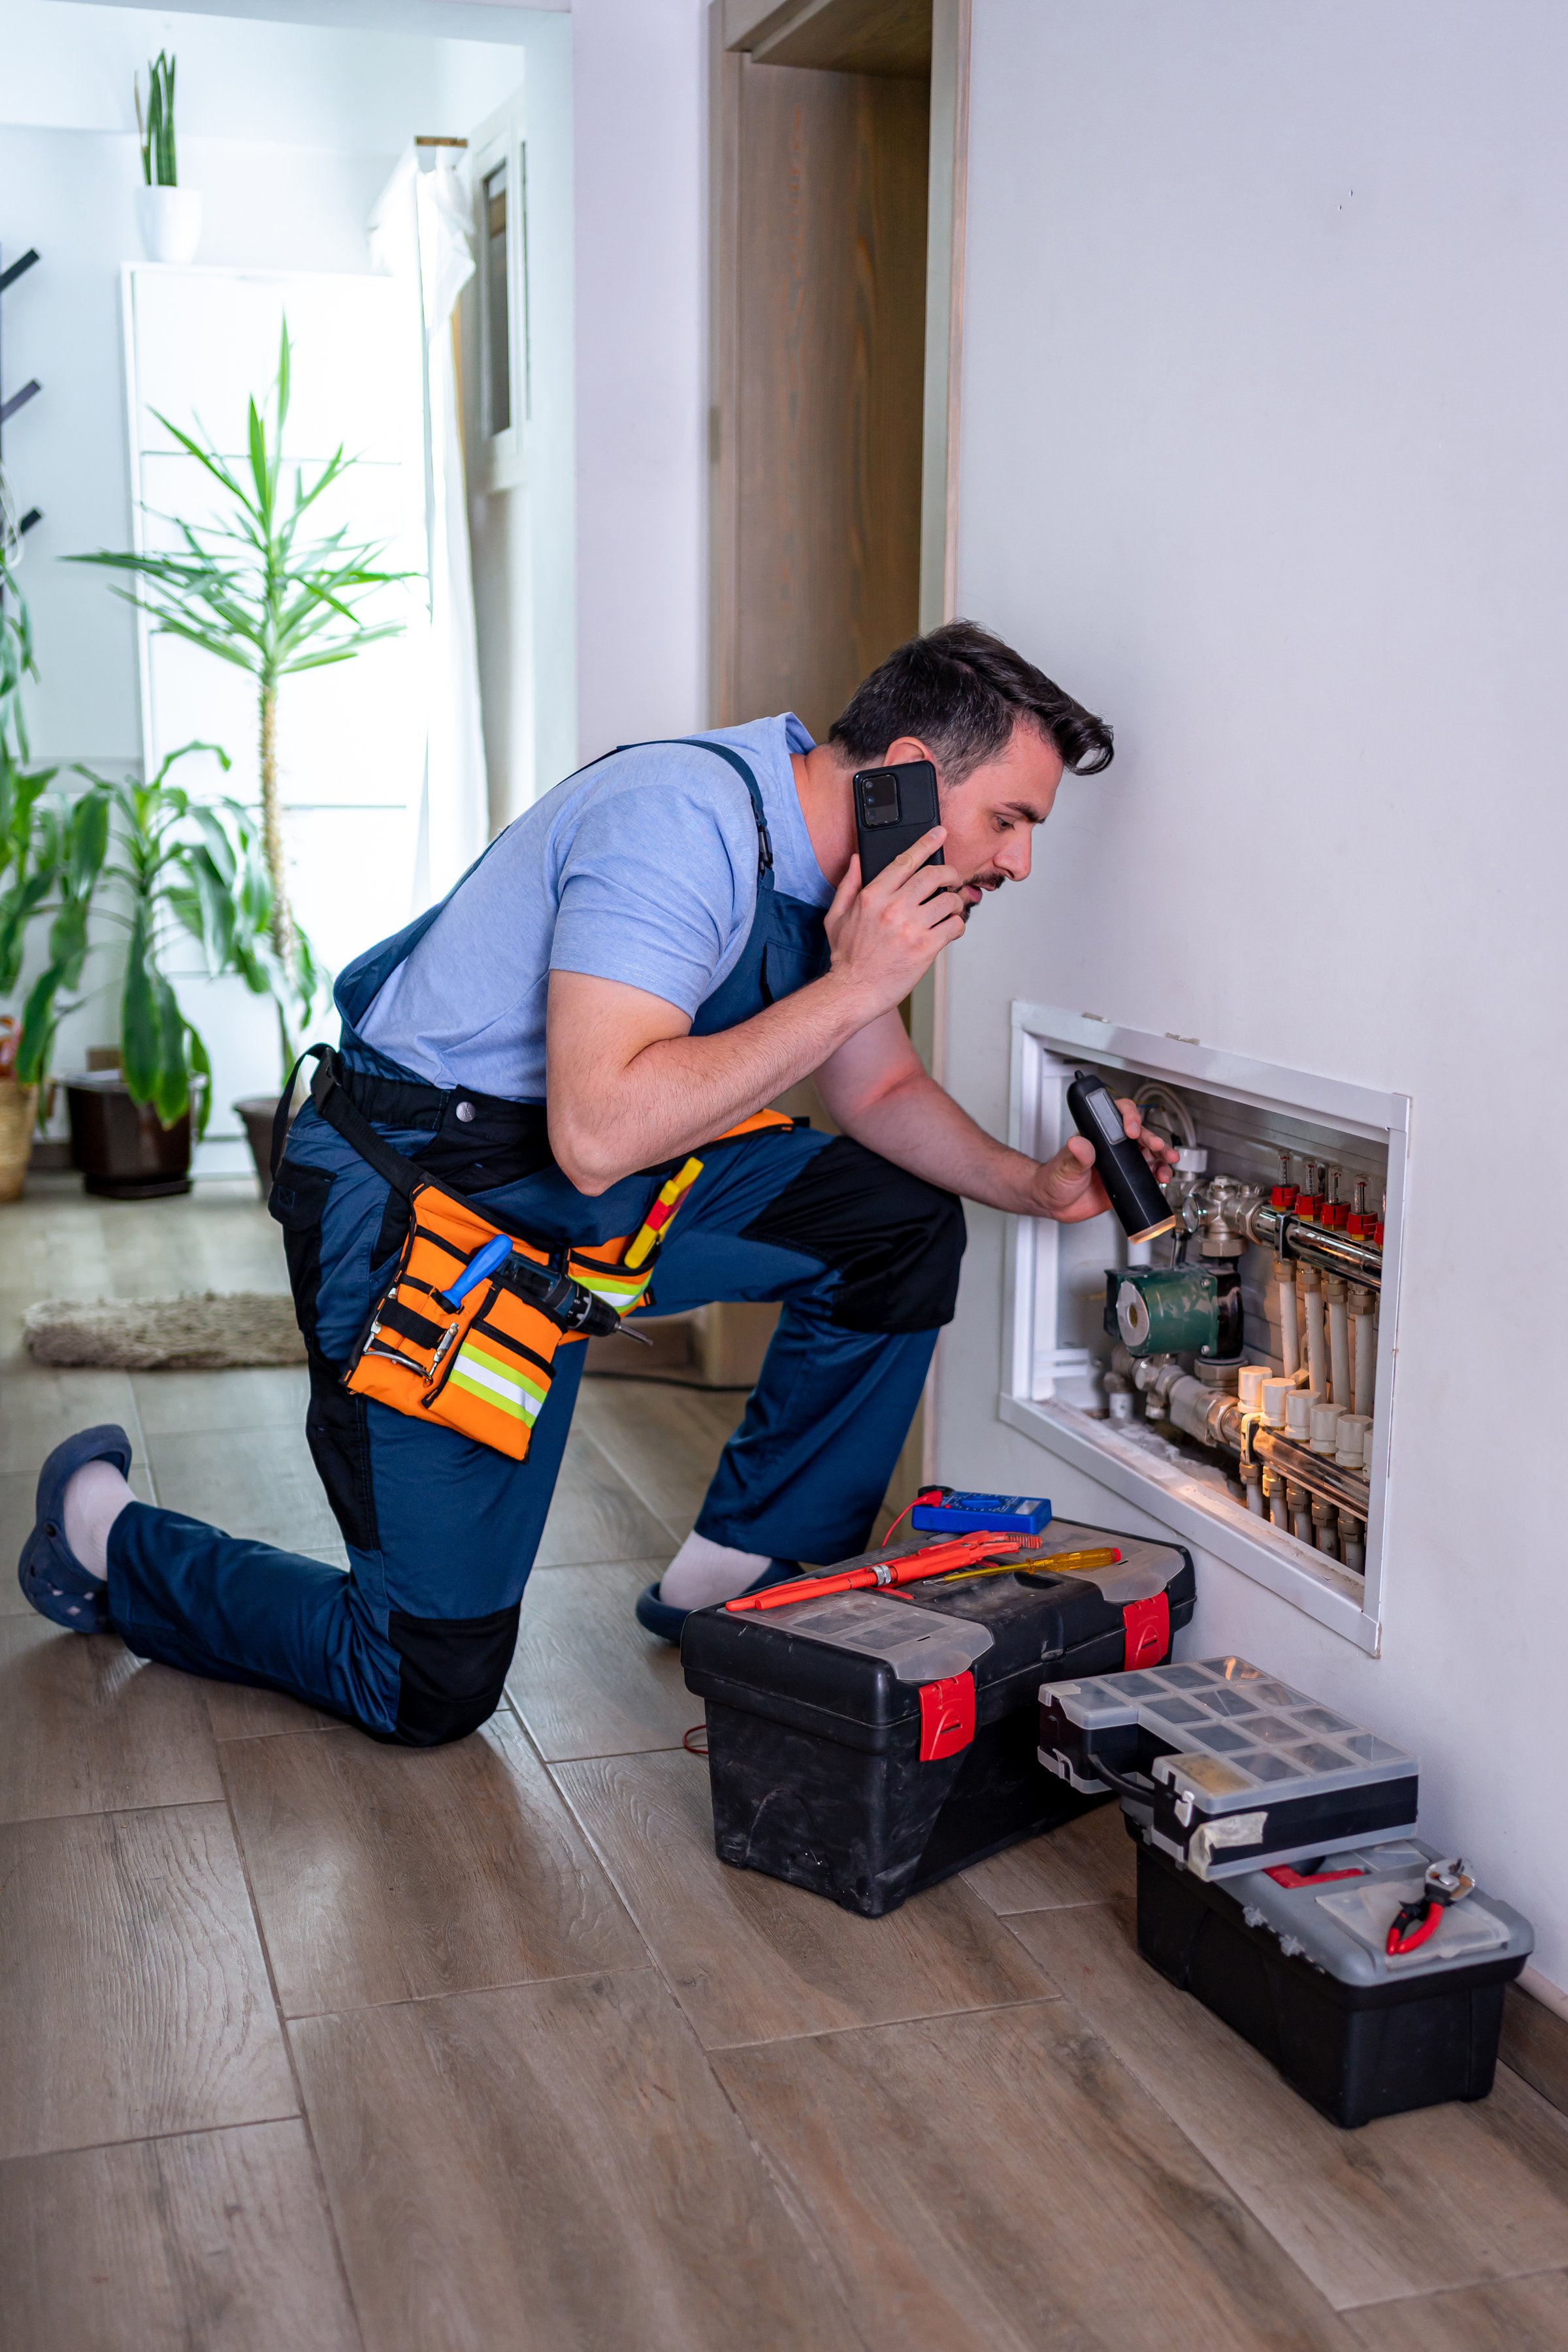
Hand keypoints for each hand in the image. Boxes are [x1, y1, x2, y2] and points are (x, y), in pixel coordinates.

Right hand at [823, 829, 965, 1016]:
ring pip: (948, 901)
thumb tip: (857, 860)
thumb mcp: (836, 916)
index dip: (926, 844)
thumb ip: (848, 885)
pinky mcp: (926, 948)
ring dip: (955, 901)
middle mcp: (893, 908)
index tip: (940, 834)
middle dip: (950, 873)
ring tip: (950, 907)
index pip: (905, 861)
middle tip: (953, 878)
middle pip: (933, 875)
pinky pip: (954, 927)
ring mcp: (911, 928)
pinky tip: (949, 928)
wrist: (853, 991)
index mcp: (872, 896)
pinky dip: (957, 925)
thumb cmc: (846, 957)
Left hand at [1026, 1099, 1181, 1224]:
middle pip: (1140, 1134)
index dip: (1129, 1117)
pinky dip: (1159, 1174)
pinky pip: (1148, 1175)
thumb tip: (1078, 1143)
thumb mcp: (1065, 1166)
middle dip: (1152, 1138)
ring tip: (1168, 1161)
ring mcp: (1121, 1164)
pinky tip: (1162, 1177)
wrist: (1055, 1204)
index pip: (1118, 1115)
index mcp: (1098, 1136)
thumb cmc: (1055, 1178)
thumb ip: (1076, 1155)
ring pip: (1148, 1153)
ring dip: (1162, 1155)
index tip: (1131, 1130)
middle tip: (1157, 1145)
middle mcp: (1112, 1147)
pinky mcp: (1126, 1181)